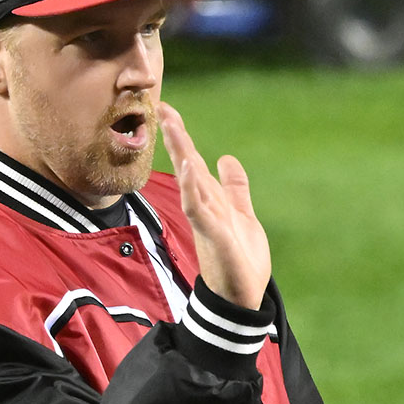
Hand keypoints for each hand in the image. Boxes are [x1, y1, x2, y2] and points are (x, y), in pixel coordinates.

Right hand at [159, 103, 270, 310]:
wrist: (241, 296)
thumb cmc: (239, 258)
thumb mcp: (241, 214)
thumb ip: (235, 188)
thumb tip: (226, 159)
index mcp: (211, 201)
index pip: (193, 163)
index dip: (182, 137)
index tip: (168, 110)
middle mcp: (205, 208)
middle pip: (188, 167)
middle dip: (177, 138)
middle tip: (162, 107)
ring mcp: (207, 221)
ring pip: (190, 183)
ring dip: (182, 156)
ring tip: (173, 128)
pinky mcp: (213, 236)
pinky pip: (199, 209)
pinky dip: (193, 189)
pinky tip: (190, 170)